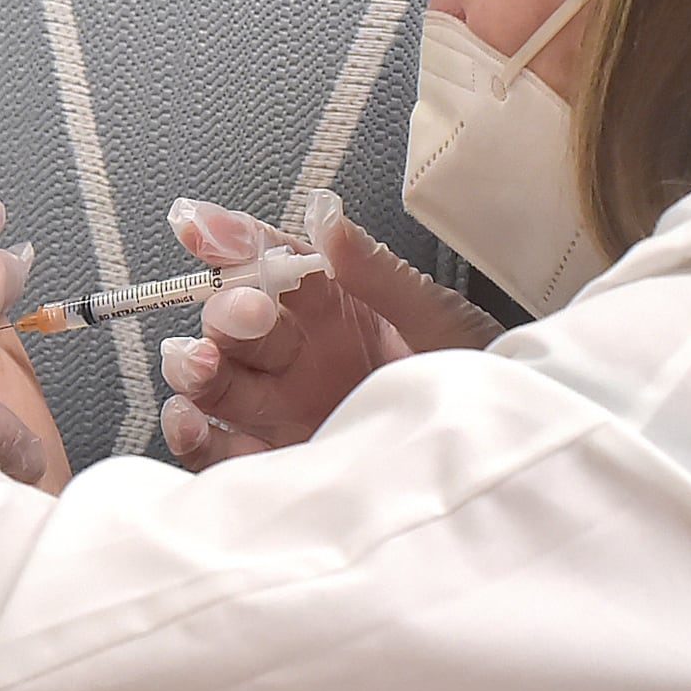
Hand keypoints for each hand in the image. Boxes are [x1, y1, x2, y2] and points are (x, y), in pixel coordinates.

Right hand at [156, 189, 501, 469]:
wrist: (499, 475)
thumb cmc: (481, 390)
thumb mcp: (441, 321)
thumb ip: (377, 272)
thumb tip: (327, 216)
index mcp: (335, 310)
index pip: (269, 263)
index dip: (231, 240)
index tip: (199, 226)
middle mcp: (299, 358)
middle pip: (233, 322)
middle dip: (227, 311)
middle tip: (248, 312)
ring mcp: (283, 411)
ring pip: (215, 380)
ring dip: (196, 366)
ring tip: (202, 363)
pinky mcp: (274, 467)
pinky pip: (217, 452)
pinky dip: (193, 436)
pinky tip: (192, 420)